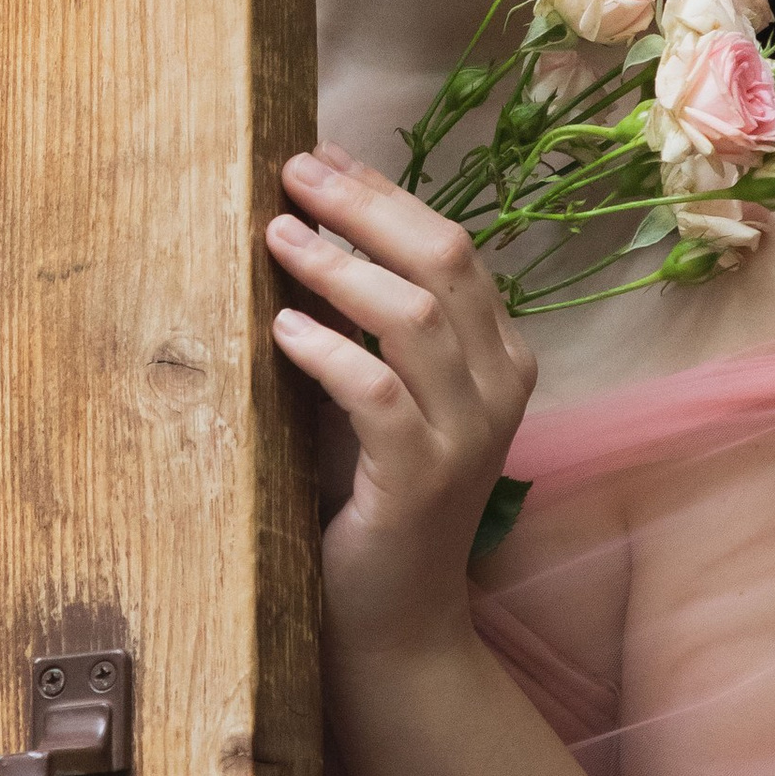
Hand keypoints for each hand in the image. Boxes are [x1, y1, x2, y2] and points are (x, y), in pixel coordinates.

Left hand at [267, 143, 536, 658]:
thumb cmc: (372, 497)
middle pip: (442, 261)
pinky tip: (282, 328)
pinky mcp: (422, 480)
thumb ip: (368, 324)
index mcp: (498, 355)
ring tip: (275, 236)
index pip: (450, 247)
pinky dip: (328, 351)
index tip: (318, 156)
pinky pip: (378, 393)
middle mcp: (499, 386)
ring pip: (411, 318)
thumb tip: (302, 225)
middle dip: (363, 207)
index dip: (384, 194)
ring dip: (336, 267)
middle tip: (291, 173)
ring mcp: (468, 434)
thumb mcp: (382, 396)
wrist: (394, 619)